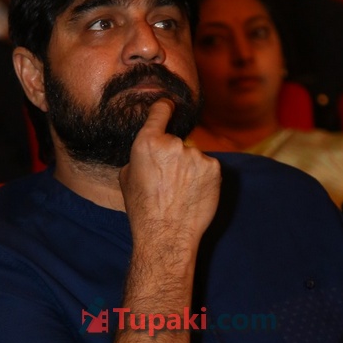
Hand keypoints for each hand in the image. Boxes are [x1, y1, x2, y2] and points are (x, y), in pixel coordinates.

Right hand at [119, 99, 220, 249]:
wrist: (167, 235)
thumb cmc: (143, 210)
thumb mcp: (127, 178)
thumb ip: (140, 156)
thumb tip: (149, 148)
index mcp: (147, 142)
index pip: (161, 110)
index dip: (165, 108)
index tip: (169, 106)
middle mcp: (173, 144)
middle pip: (177, 141)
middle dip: (174, 156)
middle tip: (168, 181)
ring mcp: (196, 155)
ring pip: (193, 156)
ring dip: (189, 168)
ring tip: (180, 192)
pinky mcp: (214, 167)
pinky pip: (207, 166)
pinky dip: (203, 178)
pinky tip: (193, 194)